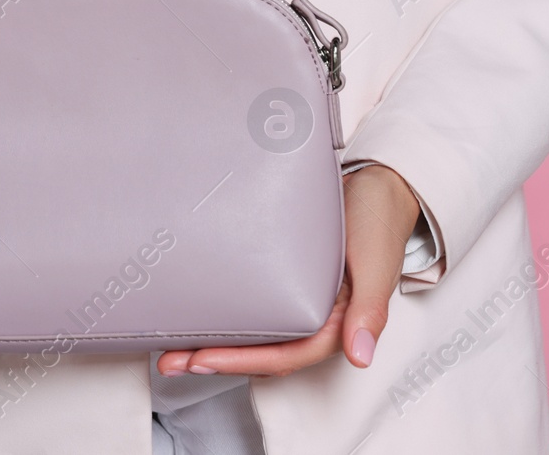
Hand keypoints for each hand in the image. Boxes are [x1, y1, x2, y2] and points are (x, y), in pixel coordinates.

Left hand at [156, 164, 421, 377]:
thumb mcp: (375, 265)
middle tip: (170, 361)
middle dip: (216, 361)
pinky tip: (198, 313)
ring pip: (255, 336)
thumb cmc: (378, 222)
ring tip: (170, 348)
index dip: (243, 362)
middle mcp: (317, 322)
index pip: (286, 356)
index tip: (202, 360)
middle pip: (263, 354)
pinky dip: (228, 316)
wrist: (378, 186)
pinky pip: (256, 308)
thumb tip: (360, 357)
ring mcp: (302, 304)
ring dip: (215, 344)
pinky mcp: (289, 282)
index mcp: (339, 326)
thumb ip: (369, 312)